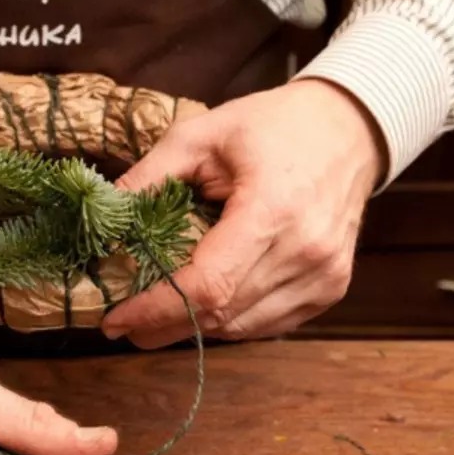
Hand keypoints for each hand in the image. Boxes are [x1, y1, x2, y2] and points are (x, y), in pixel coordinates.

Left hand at [102, 78, 386, 348]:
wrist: (349, 129)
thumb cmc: (273, 126)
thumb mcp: (202, 133)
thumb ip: (149, 176)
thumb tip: (104, 216)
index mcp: (272, 209)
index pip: (207, 285)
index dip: (156, 310)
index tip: (116, 319)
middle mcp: (305, 251)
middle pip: (220, 314)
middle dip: (163, 325)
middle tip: (122, 324)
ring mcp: (324, 276)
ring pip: (241, 327)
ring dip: (194, 328)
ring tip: (156, 316)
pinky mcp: (331, 289)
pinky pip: (267, 323)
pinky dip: (230, 322)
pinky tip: (204, 307)